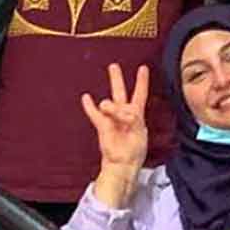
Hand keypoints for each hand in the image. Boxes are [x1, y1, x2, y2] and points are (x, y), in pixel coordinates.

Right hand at [80, 63, 149, 206]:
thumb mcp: (140, 131)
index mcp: (137, 114)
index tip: (143, 68)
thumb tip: (119, 110)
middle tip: (113, 65)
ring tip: (108, 109)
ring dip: (110, 106)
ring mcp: (112, 119)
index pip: (140, 93)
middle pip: (120, 92)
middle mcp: (123, 113)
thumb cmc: (135, 150)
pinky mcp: (102, 126)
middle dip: (116, 79)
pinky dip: (90, 106)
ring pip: (108, 103)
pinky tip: (86, 97)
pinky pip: (94, 114)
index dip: (142, 81)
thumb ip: (131, 117)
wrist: (123, 164)